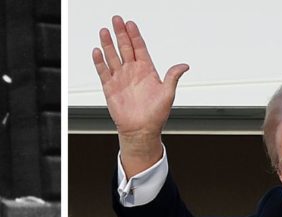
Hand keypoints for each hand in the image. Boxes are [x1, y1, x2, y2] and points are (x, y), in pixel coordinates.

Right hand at [93, 15, 188, 175]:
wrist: (141, 131)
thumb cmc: (156, 115)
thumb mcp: (168, 94)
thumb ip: (173, 77)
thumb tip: (184, 65)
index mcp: (147, 70)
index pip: (139, 47)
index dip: (135, 35)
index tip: (131, 24)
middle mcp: (132, 72)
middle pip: (125, 47)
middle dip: (120, 33)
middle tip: (116, 20)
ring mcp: (120, 79)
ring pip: (112, 56)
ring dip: (108, 44)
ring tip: (104, 31)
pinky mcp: (110, 88)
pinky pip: (103, 72)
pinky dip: (99, 62)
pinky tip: (97, 51)